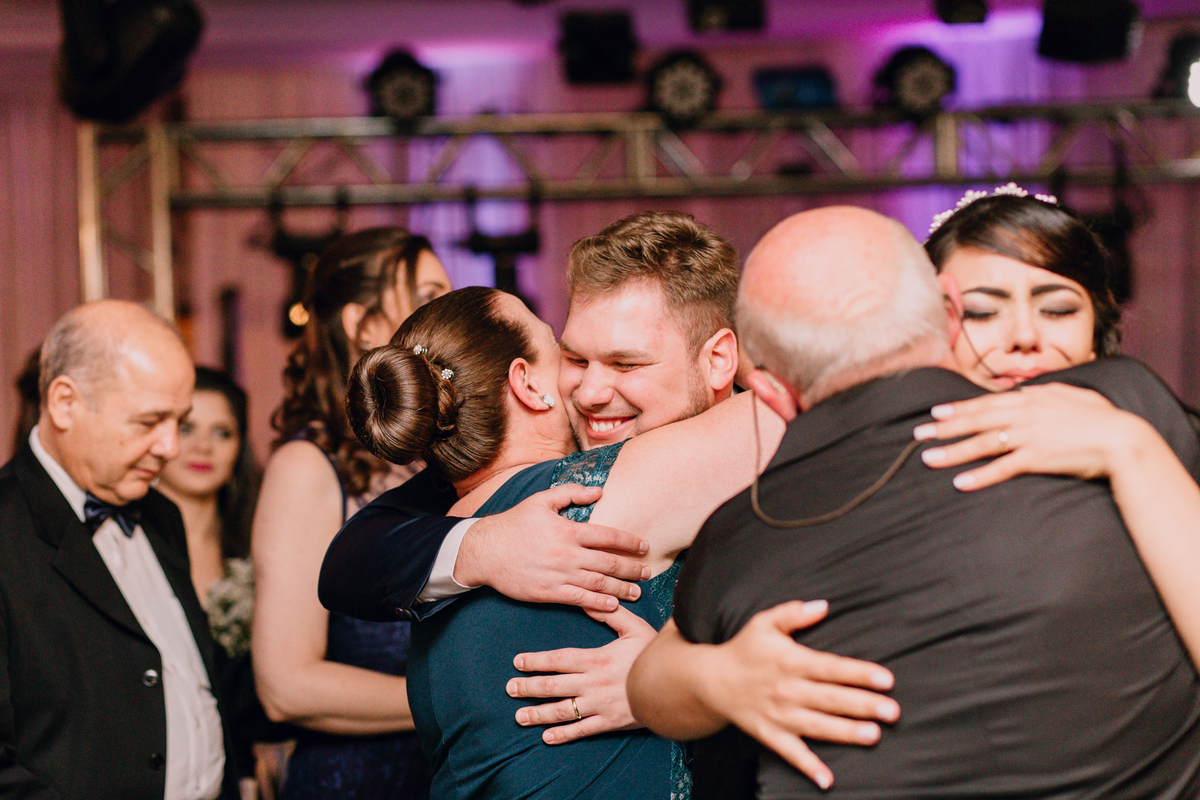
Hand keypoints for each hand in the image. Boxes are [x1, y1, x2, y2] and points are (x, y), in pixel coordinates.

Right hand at [454, 484, 649, 611]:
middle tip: (648, 571)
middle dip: (632, 568)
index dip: (629, 542)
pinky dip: (599, 603)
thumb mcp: (541, 501)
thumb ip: (571, 493)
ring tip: (637, 591)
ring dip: (621, 588)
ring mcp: (559, 575)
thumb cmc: (513, 523)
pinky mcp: (549, 592)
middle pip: (609, 562)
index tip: (644, 546)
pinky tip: (613, 605)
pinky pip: (580, 599)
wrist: (484, 550)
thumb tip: (598, 491)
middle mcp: (567, 554)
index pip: (608, 536)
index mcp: (567, 530)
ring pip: (598, 583)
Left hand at [506, 605, 655, 743]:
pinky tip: (546, 736)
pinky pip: (582, 730)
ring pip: (562, 711)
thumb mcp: (635, 627)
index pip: (559, 659)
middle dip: (529, 687)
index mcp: (596, 659)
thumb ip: (611, 614)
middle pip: (553, 685)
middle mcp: (592, 683)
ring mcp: (599, 705)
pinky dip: (564, 734)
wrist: (676, 685)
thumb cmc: (655, 654)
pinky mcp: (609, 722)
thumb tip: (590, 600)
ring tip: (519, 716)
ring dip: (538, 714)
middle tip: (509, 689)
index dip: (536, 661)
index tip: (518, 662)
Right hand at [700, 600, 899, 791]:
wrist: (711, 680)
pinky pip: (791, 753)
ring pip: (818, 726)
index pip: (832, 668)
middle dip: (863, 705)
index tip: (886, 679)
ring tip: (874, 735)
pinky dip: (808, 767)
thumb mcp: (765, 623)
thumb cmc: (744, 649)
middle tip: (892, 711)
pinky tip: (828, 781)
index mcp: (791, 661)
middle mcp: (788, 690)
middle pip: (831, 699)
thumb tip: (823, 605)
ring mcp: (779, 715)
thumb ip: (794, 613)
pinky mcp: (770, 734)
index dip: (860, 673)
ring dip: (846, 732)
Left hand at [912, 383, 1140, 490]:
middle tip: (918, 433)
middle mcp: (1024, 415)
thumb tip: (1024, 390)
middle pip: (976, 421)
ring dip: (952, 451)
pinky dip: (980, 476)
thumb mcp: (1069, 395)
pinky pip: (1002, 468)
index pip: (985, 404)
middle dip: (944, 428)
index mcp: (1030, 399)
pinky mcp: (1037, 458)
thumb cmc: (1099, 417)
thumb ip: (1043, 393)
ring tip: (928, 458)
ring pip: (982, 443)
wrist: (1122, 438)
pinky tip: (960, 483)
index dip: (958, 409)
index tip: (935, 413)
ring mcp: (1029, 436)